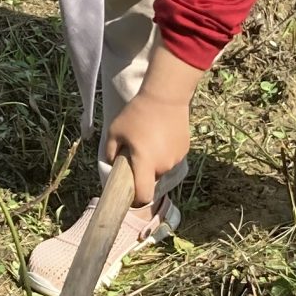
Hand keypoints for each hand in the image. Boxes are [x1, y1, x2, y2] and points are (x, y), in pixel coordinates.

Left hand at [104, 87, 191, 203]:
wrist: (166, 96)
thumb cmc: (137, 114)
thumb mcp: (115, 131)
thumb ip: (111, 152)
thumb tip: (113, 165)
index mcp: (145, 164)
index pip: (144, 196)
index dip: (136, 199)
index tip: (131, 192)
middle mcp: (163, 165)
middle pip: (151, 180)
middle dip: (143, 173)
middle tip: (136, 154)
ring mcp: (176, 158)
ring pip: (162, 169)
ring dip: (155, 162)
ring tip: (149, 141)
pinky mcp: (184, 150)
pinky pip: (171, 158)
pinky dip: (165, 153)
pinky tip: (161, 135)